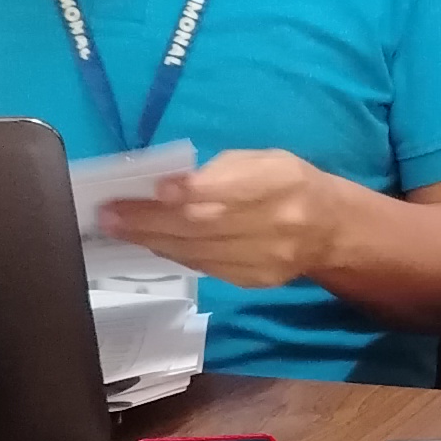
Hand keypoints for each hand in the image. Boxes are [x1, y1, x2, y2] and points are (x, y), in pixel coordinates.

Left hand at [99, 149, 337, 287]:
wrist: (331, 230)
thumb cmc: (289, 183)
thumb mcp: (264, 160)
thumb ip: (222, 171)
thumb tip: (168, 186)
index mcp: (282, 181)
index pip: (231, 191)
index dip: (191, 193)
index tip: (155, 190)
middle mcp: (277, 223)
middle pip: (205, 225)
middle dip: (151, 220)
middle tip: (109, 215)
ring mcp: (266, 258)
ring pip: (199, 251)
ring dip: (153, 239)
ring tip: (117, 228)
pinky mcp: (256, 281)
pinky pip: (205, 268)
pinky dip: (174, 254)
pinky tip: (151, 243)